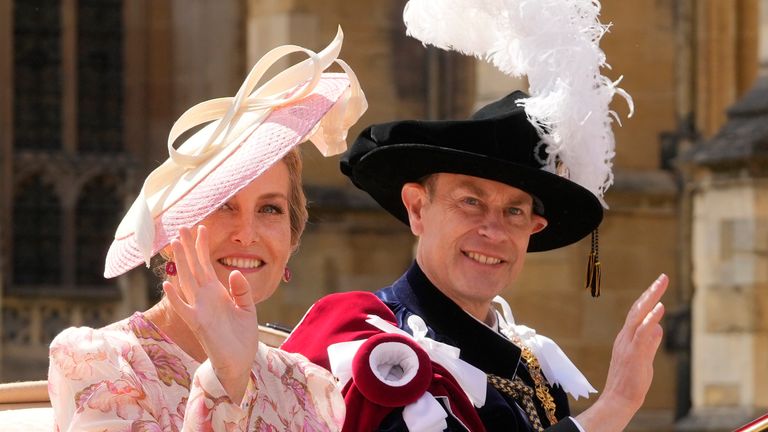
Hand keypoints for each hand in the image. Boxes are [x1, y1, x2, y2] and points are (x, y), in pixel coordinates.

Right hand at [162, 225, 259, 401]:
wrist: (239, 362)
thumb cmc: (241, 336)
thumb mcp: (247, 308)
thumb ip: (241, 290)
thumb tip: (233, 271)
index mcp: (216, 292)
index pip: (206, 264)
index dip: (203, 246)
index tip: (201, 227)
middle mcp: (205, 298)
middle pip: (193, 267)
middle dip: (188, 248)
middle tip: (181, 226)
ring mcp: (200, 309)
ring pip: (186, 281)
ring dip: (180, 263)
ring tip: (174, 244)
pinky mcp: (199, 324)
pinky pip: (184, 309)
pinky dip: (175, 298)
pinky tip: (167, 283)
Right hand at [576, 274, 667, 431]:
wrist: (619, 400)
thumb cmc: (631, 382)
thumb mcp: (644, 359)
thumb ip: (650, 342)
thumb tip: (658, 327)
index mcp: (626, 337)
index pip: (638, 312)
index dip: (649, 297)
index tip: (659, 284)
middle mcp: (625, 336)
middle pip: (637, 308)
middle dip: (651, 291)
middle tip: (663, 277)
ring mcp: (628, 344)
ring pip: (638, 315)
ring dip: (651, 298)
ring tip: (661, 284)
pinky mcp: (634, 353)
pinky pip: (642, 332)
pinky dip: (650, 318)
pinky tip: (659, 308)